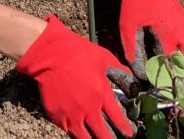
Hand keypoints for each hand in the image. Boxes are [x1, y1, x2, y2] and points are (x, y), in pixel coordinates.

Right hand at [15, 15, 135, 138]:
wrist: (49, 54)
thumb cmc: (77, 53)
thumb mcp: (104, 57)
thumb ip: (120, 70)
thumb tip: (134, 80)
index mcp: (101, 94)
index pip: (117, 119)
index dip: (125, 129)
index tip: (129, 134)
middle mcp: (87, 108)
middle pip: (102, 134)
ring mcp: (71, 114)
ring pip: (84, 138)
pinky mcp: (56, 115)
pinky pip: (67, 130)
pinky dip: (74, 132)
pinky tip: (78, 133)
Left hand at [118, 0, 183, 78]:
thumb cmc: (136, 3)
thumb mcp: (128, 27)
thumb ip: (133, 50)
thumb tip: (136, 69)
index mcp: (167, 37)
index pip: (172, 66)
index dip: (166, 77)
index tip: (160, 84)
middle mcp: (181, 34)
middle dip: (182, 74)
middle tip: (172, 80)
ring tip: (180, 72)